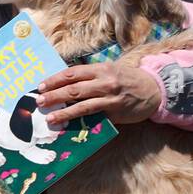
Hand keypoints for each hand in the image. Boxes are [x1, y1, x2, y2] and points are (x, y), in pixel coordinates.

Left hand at [35, 63, 160, 126]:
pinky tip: (70, 125)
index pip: (72, 73)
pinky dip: (80, 121)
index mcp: (101, 68)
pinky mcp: (115, 113)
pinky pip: (95, 117)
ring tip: (50, 117)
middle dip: (54, 95)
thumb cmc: (127, 79)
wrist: (153, 90)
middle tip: (39, 101)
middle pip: (73, 89)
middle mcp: (104, 82)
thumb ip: (90, 75)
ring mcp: (110, 98)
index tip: (41, 86)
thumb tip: (64, 82)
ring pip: (82, 105)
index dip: (54, 80)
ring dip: (64, 112)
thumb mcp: (109, 70)